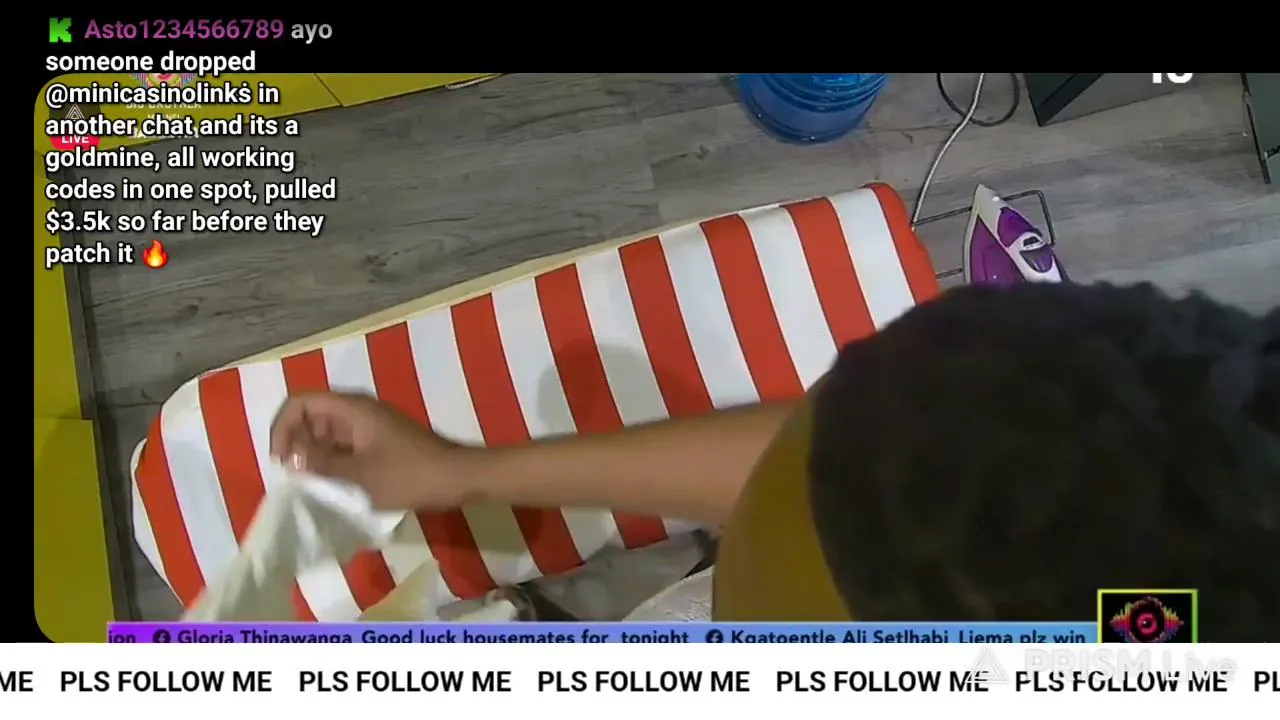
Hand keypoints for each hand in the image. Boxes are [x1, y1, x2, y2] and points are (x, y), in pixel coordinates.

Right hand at [269, 392, 481, 509]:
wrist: (458, 478)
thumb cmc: (410, 475)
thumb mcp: (360, 474)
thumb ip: (322, 464)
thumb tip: (291, 459)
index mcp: (352, 409)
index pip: (300, 402)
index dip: (282, 427)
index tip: (281, 461)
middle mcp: (359, 410)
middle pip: (311, 415)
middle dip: (295, 442)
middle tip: (293, 476)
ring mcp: (371, 425)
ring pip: (328, 432)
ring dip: (313, 454)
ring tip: (309, 484)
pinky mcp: (380, 442)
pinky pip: (345, 444)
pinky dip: (333, 460)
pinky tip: (331, 485)